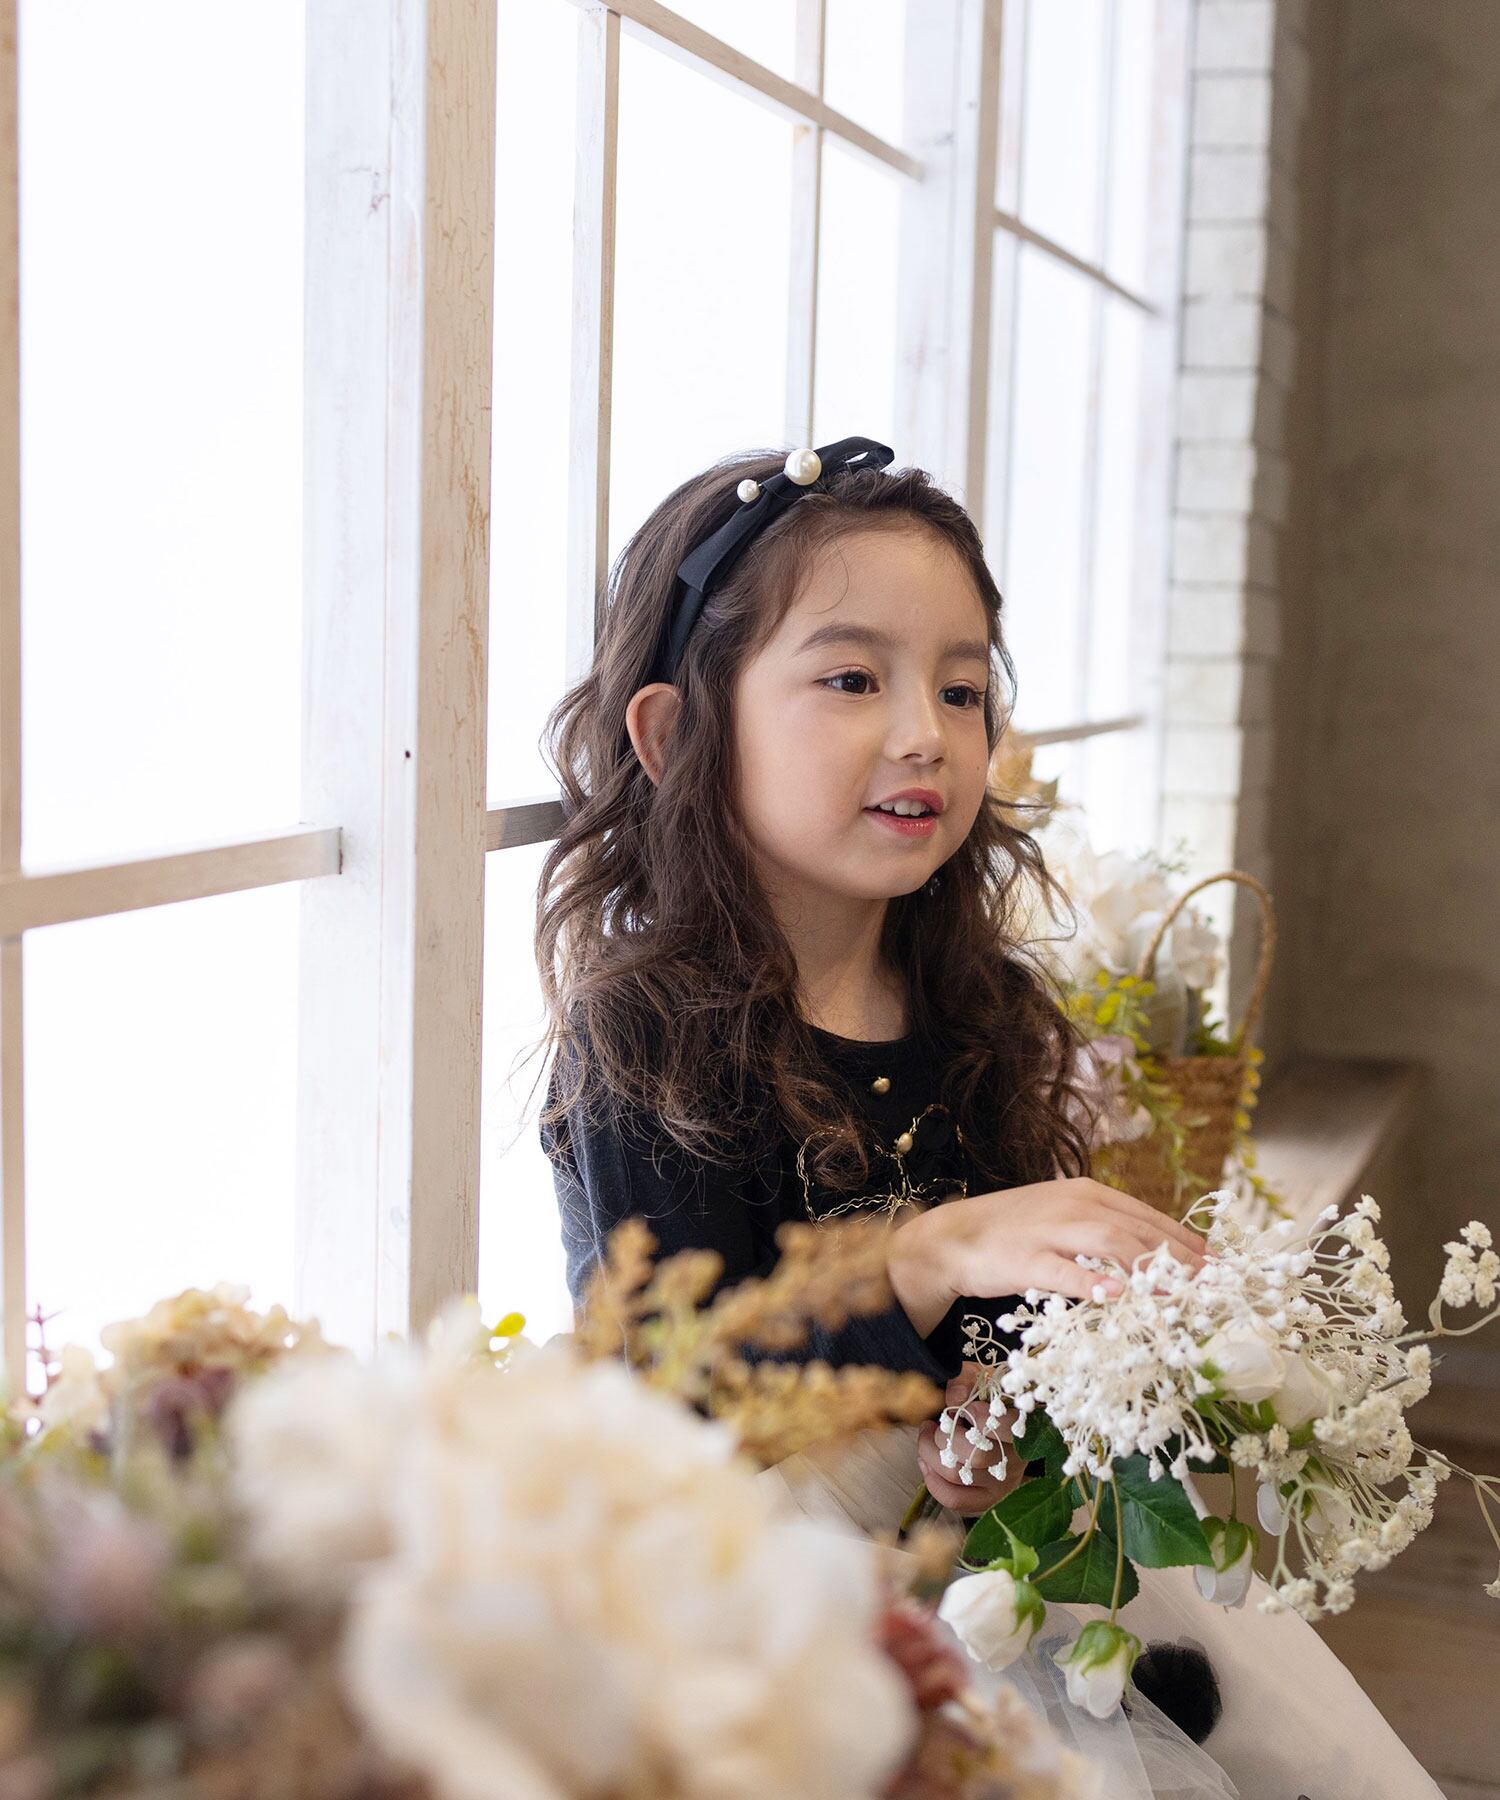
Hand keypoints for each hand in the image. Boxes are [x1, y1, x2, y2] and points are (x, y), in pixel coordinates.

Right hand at [890, 1176, 1207, 1334]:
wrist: (954, 1237)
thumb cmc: (1014, 1233)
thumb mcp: (1064, 1220)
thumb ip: (1105, 1230)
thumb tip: (1154, 1254)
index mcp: (1087, 1193)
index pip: (1148, 1216)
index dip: (1186, 1240)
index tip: (1219, 1264)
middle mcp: (1074, 1205)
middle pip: (1138, 1229)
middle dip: (1181, 1257)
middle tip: (1213, 1285)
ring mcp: (1050, 1230)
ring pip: (1109, 1243)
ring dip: (1149, 1267)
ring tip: (1181, 1290)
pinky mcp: (1026, 1259)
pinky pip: (1064, 1270)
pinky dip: (1092, 1281)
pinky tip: (1116, 1294)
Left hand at [915, 1365, 1026, 1516]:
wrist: (1004, 1421)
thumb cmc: (990, 1398)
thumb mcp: (981, 1378)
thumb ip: (966, 1380)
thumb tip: (954, 1396)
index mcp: (1023, 1427)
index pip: (1005, 1427)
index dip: (978, 1415)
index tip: (964, 1405)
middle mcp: (1017, 1459)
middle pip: (975, 1455)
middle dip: (943, 1436)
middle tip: (933, 1425)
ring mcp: (1003, 1482)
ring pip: (960, 1475)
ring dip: (931, 1454)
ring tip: (926, 1437)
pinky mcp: (988, 1498)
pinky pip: (956, 1499)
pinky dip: (934, 1482)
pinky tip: (925, 1463)